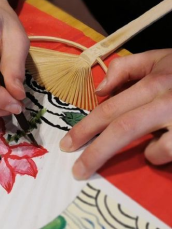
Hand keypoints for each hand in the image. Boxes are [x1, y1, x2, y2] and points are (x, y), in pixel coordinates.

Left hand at [60, 49, 171, 178]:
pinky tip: (159, 147)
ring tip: (139, 149)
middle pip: (121, 130)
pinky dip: (159, 155)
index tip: (67, 145)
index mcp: (153, 82)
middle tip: (77, 170)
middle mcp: (166, 101)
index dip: (84, 128)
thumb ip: (125, 68)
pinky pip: (170, 154)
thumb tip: (99, 89)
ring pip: (151, 149)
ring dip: (140, 154)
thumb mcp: (158, 58)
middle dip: (95, 153)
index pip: (108, 109)